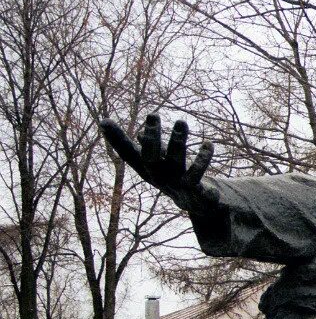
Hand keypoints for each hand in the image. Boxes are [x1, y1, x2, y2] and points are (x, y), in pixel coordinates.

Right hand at [100, 113, 217, 210]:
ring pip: (176, 163)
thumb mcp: (159, 162)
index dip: (116, 139)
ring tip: (180, 121)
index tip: (104, 121)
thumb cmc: (174, 178)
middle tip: (152, 113)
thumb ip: (148, 148)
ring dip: (178, 142)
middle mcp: (160, 177)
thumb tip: (129, 130)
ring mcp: (178, 185)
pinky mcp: (198, 192)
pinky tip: (208, 144)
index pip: (128, 154)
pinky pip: (199, 176)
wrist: (198, 205)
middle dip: (151, 137)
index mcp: (148, 169)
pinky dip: (203, 160)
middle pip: (150, 158)